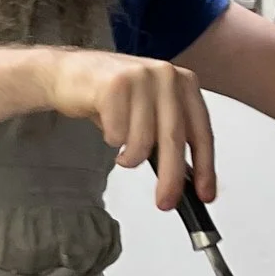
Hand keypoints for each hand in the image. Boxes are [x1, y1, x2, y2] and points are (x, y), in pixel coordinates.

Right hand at [42, 49, 216, 210]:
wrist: (68, 73)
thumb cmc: (110, 94)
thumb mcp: (150, 109)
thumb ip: (170, 134)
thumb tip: (184, 177)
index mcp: (183, 82)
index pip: (201, 131)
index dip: (206, 167)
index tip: (205, 194)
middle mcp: (166, 76)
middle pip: (174, 139)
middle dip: (170, 177)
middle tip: (165, 202)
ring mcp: (140, 77)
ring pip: (143, 141)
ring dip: (130, 157)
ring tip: (122, 149)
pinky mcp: (115, 85)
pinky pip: (118, 135)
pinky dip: (111, 140)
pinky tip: (107, 128)